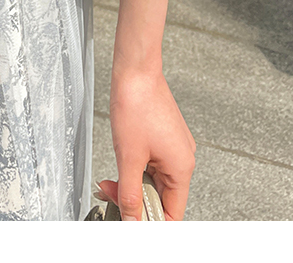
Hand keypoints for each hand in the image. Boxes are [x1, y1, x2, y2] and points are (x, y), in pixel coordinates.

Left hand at [97, 66, 196, 220]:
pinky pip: (151, 163)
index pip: (172, 213)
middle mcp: (183, 158)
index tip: (129, 222)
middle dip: (134, 198)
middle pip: (161, 197)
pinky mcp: (163, 137)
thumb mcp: (128, 157)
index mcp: (182, 168)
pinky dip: (135, 167)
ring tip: (112, 175)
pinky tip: (122, 158)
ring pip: (153, 180)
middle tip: (110, 191)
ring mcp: (174, 147)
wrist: (135, 71)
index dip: (149, 222)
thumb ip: (129, 194)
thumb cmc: (137, 104)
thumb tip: (131, 220)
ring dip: (132, 182)